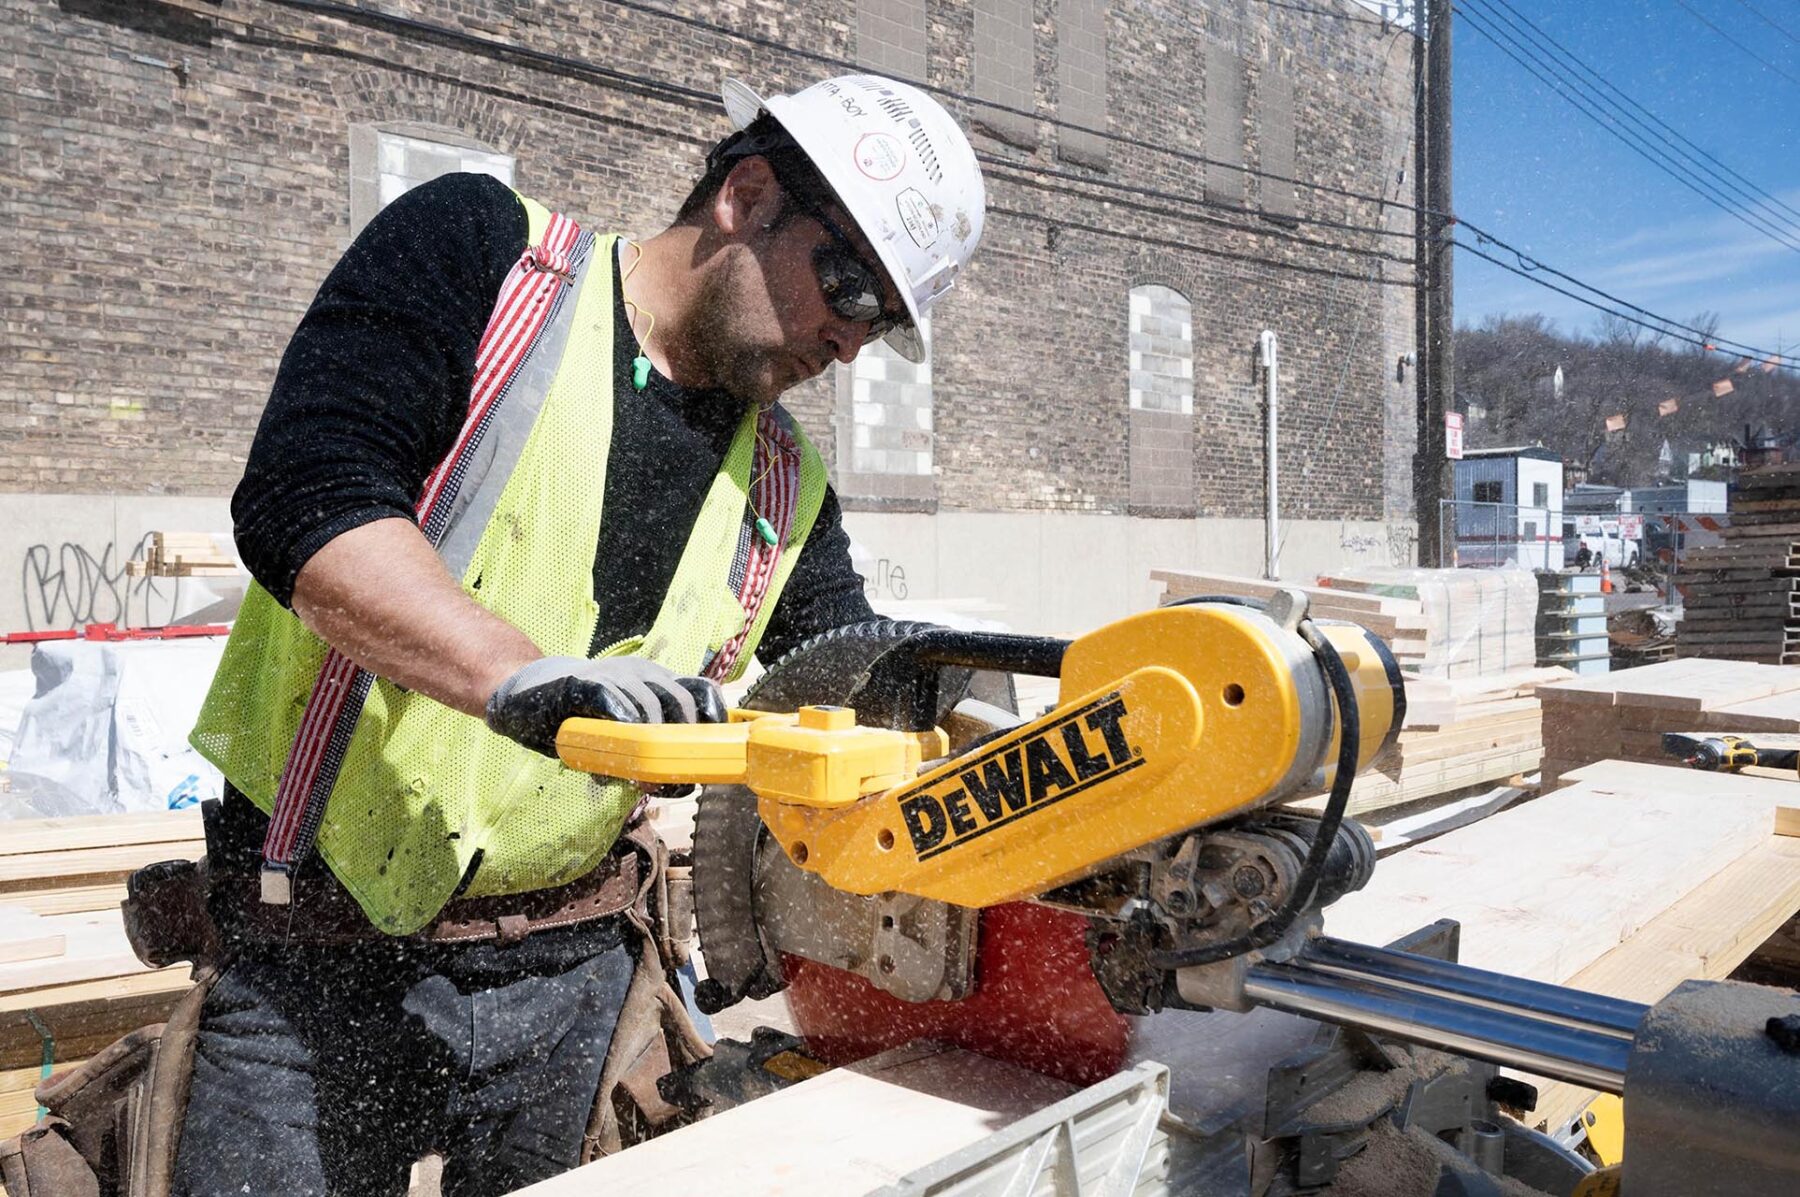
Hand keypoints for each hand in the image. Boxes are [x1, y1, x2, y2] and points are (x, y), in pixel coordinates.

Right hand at [485, 656, 726, 756]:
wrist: (527, 696)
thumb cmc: (581, 719)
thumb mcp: (621, 732)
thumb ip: (642, 752)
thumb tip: (663, 784)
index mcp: (656, 683)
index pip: (700, 691)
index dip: (712, 717)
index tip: (713, 749)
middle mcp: (641, 673)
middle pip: (680, 701)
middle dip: (681, 742)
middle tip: (672, 777)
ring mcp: (613, 674)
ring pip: (649, 703)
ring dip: (652, 740)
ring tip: (645, 772)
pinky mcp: (583, 681)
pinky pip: (611, 696)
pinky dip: (622, 718)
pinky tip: (623, 737)